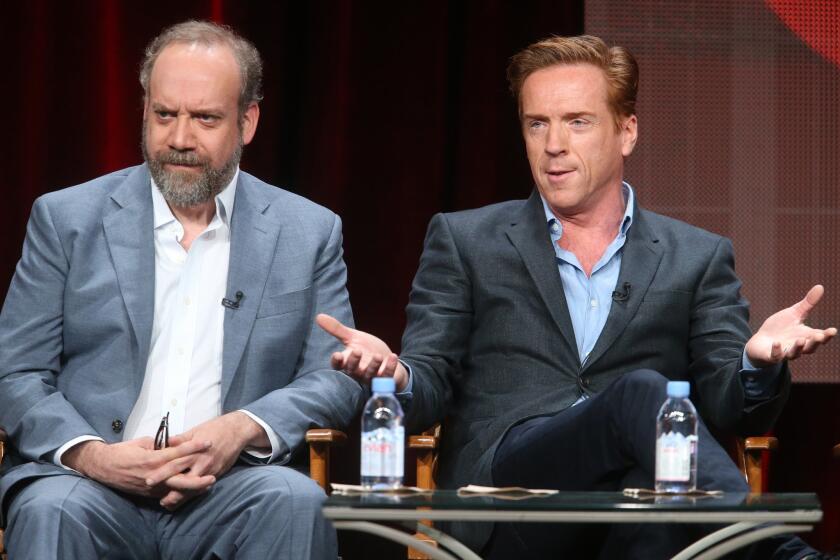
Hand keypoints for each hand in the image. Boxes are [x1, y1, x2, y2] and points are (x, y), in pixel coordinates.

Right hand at [62, 437, 213, 497]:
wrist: (103, 466)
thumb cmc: (122, 451)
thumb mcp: (142, 442)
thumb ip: (159, 445)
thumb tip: (173, 444)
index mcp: (152, 458)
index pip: (177, 453)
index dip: (194, 447)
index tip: (208, 442)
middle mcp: (153, 475)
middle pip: (180, 477)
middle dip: (198, 478)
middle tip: (214, 475)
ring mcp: (151, 486)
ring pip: (175, 489)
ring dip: (193, 488)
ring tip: (208, 485)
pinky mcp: (148, 494)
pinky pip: (167, 494)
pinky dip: (181, 493)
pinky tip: (193, 492)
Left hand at [144, 412, 267, 509]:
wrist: (237, 431)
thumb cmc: (214, 429)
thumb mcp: (196, 431)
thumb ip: (181, 439)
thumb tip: (166, 442)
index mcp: (194, 450)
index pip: (174, 463)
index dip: (161, 473)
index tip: (148, 480)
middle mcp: (201, 462)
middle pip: (183, 479)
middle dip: (170, 491)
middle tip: (158, 500)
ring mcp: (210, 470)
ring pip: (193, 487)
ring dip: (181, 497)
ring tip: (168, 504)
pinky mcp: (217, 473)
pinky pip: (203, 487)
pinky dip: (193, 494)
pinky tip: (184, 499)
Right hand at [316, 313, 407, 390]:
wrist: (387, 360)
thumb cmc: (367, 349)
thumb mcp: (352, 337)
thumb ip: (336, 329)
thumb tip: (318, 316)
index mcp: (348, 362)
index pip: (338, 365)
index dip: (337, 362)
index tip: (337, 355)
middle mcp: (358, 372)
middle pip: (353, 371)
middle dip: (354, 362)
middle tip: (357, 351)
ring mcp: (372, 377)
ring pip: (370, 375)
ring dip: (373, 366)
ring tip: (378, 356)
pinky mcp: (385, 379)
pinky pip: (387, 376)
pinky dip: (390, 367)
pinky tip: (393, 356)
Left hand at [745, 284, 836, 367]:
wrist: (761, 341)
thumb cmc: (780, 328)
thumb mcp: (794, 314)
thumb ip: (807, 304)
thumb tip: (820, 286)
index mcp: (806, 336)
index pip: (820, 337)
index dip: (827, 335)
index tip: (832, 330)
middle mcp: (798, 347)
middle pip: (810, 348)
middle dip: (815, 342)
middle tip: (819, 336)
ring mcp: (785, 353)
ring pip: (794, 354)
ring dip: (798, 348)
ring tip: (801, 340)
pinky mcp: (771, 356)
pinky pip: (775, 356)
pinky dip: (777, 351)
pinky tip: (776, 343)